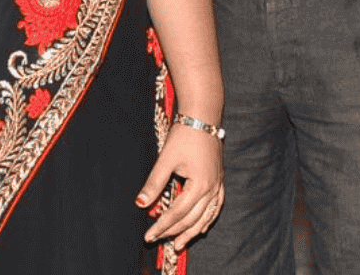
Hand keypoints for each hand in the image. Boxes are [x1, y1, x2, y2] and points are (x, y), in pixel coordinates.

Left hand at [136, 122, 223, 252]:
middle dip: (174, 232)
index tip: (148, 235)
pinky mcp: (219, 179)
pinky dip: (208, 219)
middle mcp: (212, 188)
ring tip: (179, 244)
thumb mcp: (166, 159)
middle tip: (158, 240)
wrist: (202, 115)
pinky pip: (216, 207)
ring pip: (206, 217)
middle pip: (192, 219)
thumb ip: (154, 183)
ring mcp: (217, 184)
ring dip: (192, 232)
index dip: (162, 226)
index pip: (177, 213)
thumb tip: (140, 203)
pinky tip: (202, 227)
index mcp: (199, 185)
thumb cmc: (184, 134)